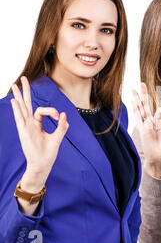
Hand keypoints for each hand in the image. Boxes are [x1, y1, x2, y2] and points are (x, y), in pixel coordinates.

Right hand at [10, 76, 68, 190]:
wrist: (43, 164)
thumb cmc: (48, 153)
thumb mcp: (58, 137)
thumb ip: (62, 126)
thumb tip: (64, 114)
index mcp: (37, 124)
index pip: (41, 111)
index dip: (51, 111)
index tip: (59, 116)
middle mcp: (29, 124)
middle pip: (26, 104)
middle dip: (25, 92)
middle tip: (23, 78)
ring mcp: (25, 127)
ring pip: (21, 108)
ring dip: (18, 96)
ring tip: (14, 84)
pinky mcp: (24, 132)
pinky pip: (20, 119)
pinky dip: (17, 110)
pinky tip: (14, 101)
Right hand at [131, 83, 160, 176]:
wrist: (160, 157)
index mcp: (157, 122)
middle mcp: (149, 122)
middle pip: (145, 105)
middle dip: (143, 94)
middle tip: (141, 83)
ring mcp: (145, 125)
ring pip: (140, 109)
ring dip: (137, 99)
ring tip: (133, 89)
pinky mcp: (142, 129)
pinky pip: (139, 117)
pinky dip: (137, 109)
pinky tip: (133, 101)